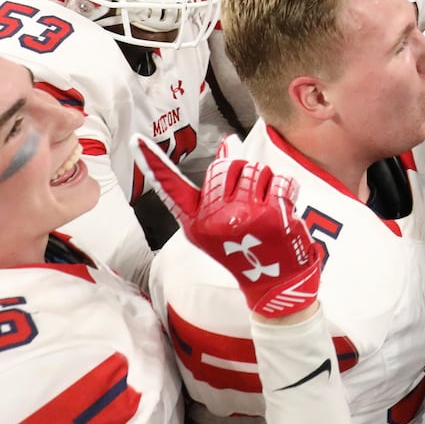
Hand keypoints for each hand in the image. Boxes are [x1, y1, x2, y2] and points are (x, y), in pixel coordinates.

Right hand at [134, 139, 319, 318]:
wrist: (276, 283)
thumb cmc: (245, 248)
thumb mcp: (220, 223)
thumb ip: (218, 184)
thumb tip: (228, 142)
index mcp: (196, 222)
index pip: (171, 187)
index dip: (153, 162)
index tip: (137, 140)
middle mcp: (216, 218)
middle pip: (224, 166)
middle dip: (240, 172)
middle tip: (249, 197)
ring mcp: (244, 216)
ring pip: (254, 169)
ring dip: (265, 181)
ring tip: (265, 204)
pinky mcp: (274, 216)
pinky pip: (281, 180)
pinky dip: (287, 188)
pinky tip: (285, 208)